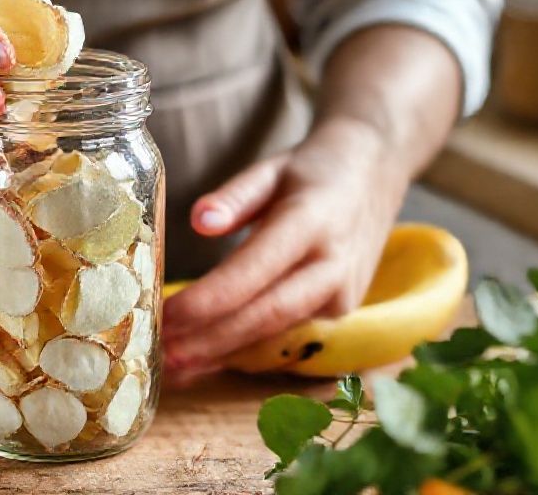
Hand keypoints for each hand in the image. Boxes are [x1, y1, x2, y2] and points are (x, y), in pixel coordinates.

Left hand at [162, 118, 409, 385]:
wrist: (377, 174)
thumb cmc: (313, 171)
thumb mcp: (272, 168)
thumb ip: (235, 196)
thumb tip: (198, 222)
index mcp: (312, 223)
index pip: (253, 272)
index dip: (208, 300)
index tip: (166, 315)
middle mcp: (331, 266)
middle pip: (263, 315)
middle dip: (208, 341)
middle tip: (161, 354)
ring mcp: (340, 295)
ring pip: (272, 334)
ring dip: (219, 355)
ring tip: (171, 369)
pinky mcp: (339, 312)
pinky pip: (283, 336)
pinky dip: (239, 351)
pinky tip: (201, 362)